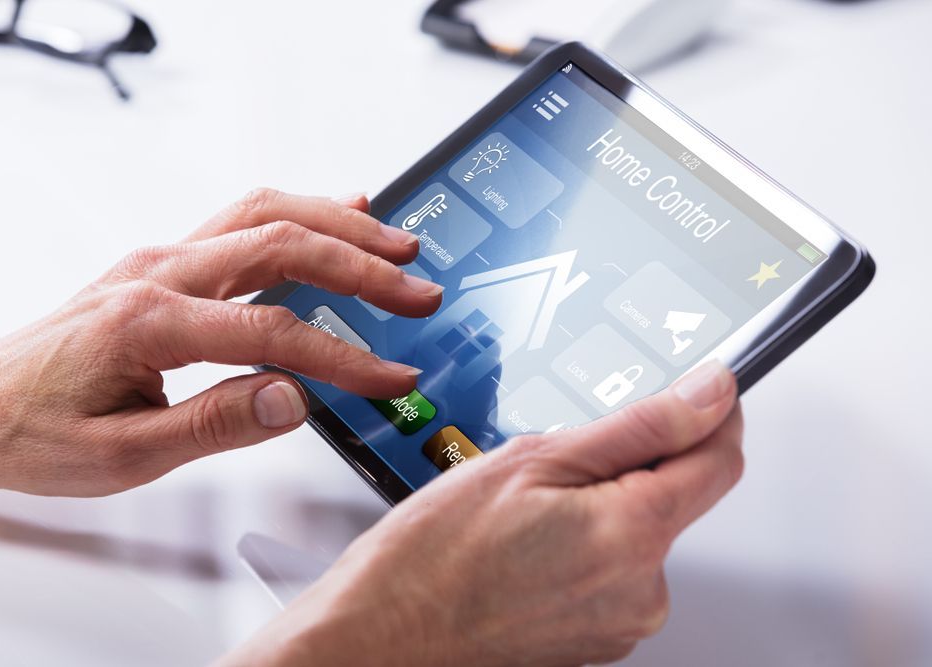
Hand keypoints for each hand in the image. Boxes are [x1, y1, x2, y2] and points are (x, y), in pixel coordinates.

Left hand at [0, 190, 441, 495]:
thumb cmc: (37, 432)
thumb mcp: (125, 454)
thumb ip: (216, 424)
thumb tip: (295, 400)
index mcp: (149, 323)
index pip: (273, 331)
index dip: (344, 356)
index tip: (392, 375)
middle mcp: (158, 272)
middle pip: (281, 244)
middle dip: (361, 265)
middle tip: (417, 289)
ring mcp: (161, 259)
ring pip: (266, 214)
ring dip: (338, 225)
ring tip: (397, 244)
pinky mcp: (166, 263)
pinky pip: (244, 219)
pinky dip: (301, 214)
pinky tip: (339, 211)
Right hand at [221, 362, 742, 666]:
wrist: (384, 634)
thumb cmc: (432, 555)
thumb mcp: (533, 459)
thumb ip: (639, 426)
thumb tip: (707, 395)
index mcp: (631, 534)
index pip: (721, 458)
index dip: (714, 412)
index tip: (702, 388)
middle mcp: (642, 589)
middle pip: (677, 495)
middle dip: (634, 462)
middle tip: (560, 458)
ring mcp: (621, 621)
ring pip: (642, 531)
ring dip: (605, 503)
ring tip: (529, 511)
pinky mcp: (600, 639)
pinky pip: (616, 570)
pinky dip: (587, 542)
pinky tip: (530, 542)